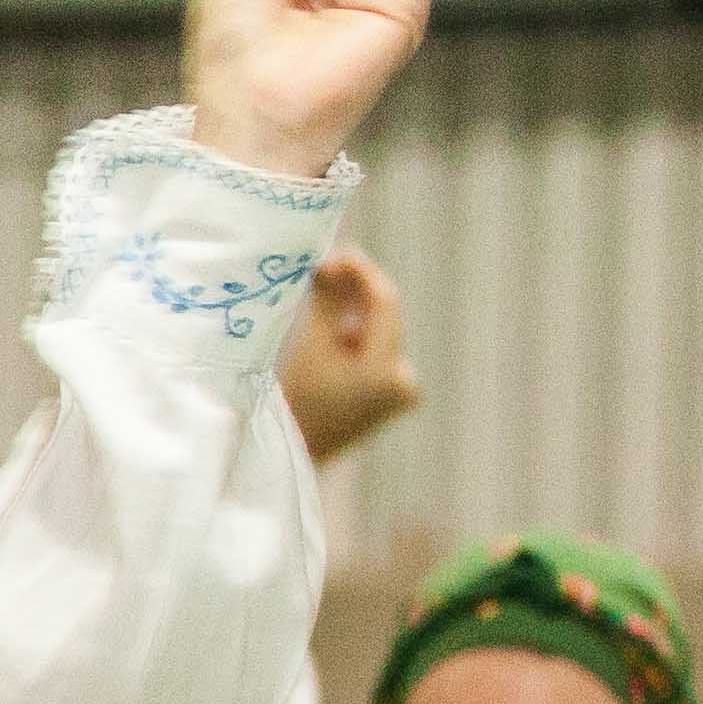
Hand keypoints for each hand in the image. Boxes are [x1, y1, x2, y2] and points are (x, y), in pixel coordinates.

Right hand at [279, 248, 422, 460]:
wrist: (297, 450)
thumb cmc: (299, 399)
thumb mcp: (312, 343)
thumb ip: (327, 298)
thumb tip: (330, 258)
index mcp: (384, 371)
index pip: (385, 303)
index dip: (363, 272)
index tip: (339, 253)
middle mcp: (405, 380)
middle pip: (384, 317)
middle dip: (356, 289)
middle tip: (327, 265)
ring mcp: (404, 390)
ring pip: (381, 332)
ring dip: (355, 310)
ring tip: (325, 289)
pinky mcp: (396, 394)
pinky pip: (380, 350)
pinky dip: (359, 334)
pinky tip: (336, 322)